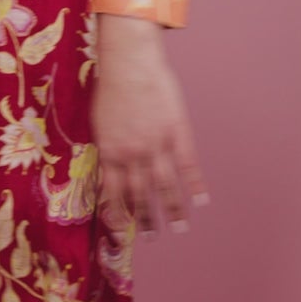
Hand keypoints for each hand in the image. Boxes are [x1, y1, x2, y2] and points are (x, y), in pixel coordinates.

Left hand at [92, 14, 208, 234]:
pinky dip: (194, 185)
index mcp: (110, 152)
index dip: (119, 214)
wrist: (129, 63)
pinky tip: (200, 201)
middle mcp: (132, 154)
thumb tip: (108, 166)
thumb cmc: (110, 87)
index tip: (122, 231)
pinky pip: (187, 165)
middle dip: (145, 220)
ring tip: (178, 229)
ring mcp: (156, 145)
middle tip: (151, 238)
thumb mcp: (100, 121)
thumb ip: (107, 146)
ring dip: (172, 211)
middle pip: (140, 195)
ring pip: (164, 186)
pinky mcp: (176, 133)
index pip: (113, 193)